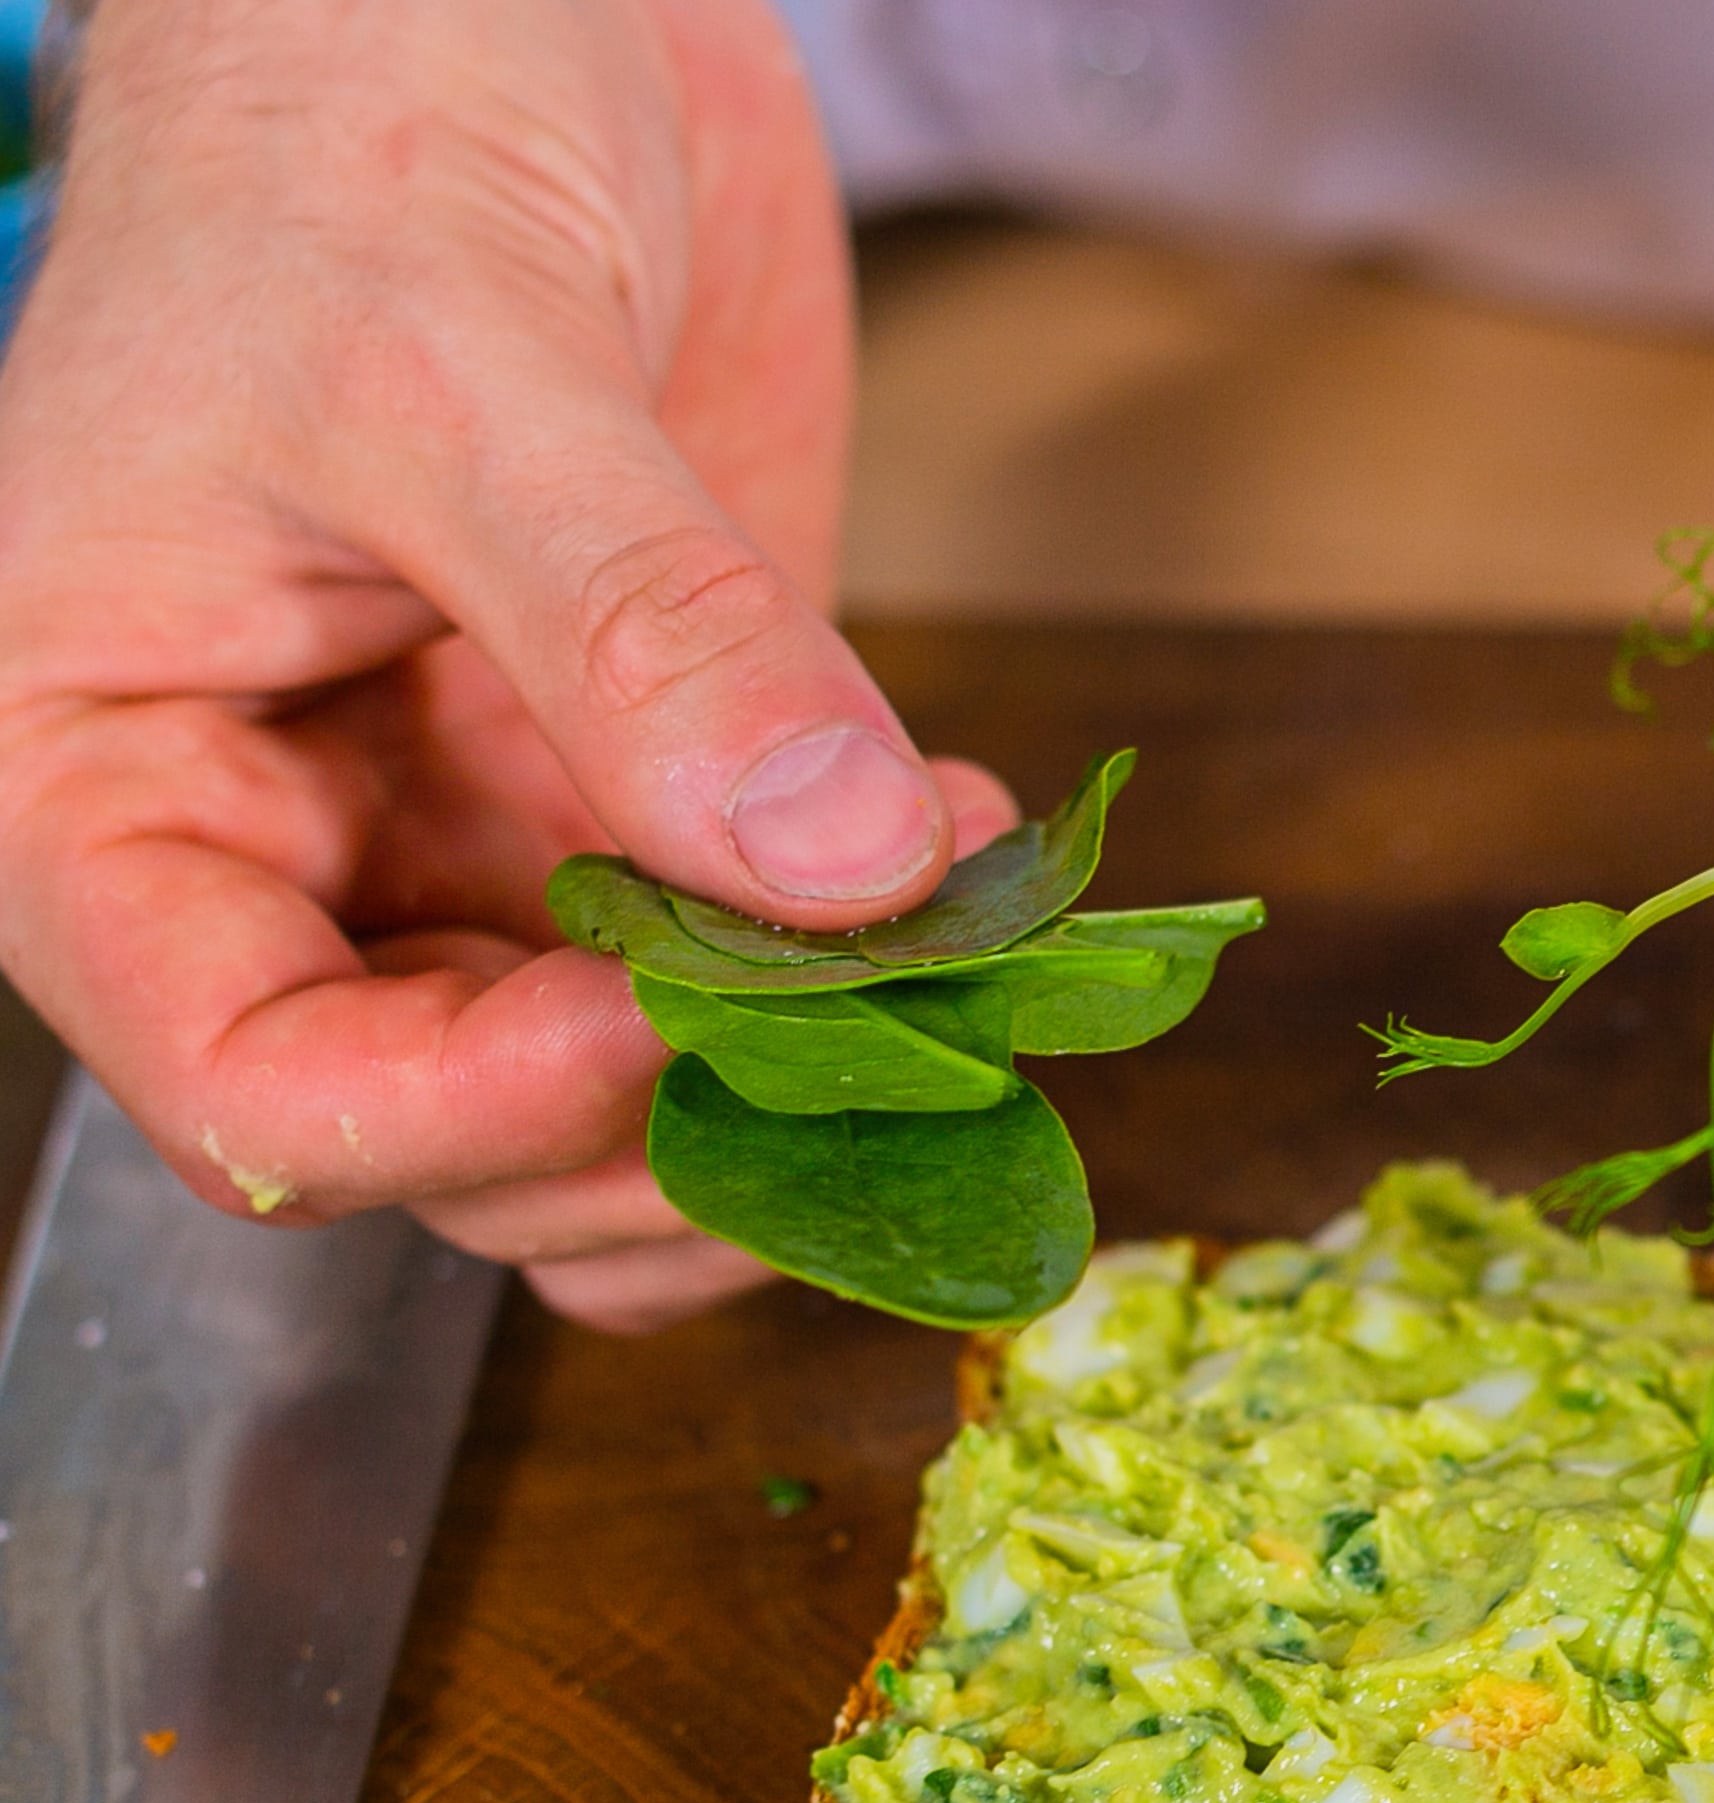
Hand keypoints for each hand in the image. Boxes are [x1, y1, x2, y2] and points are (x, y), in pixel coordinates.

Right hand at [0, 0, 1006, 1327]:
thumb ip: (641, 629)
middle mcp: (282, 842)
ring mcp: (475, 825)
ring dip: (804, 1087)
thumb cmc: (348, 111)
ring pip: (624, 1103)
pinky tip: (968, 855)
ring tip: (947, 967)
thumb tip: (829, 865)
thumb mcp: (460, 363)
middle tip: (874, 1036)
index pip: (255, 1091)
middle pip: (462, 1142)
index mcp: (106, 773)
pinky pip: (753, 966)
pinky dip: (878, 964)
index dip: (468, 1120)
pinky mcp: (641, 782)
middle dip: (670, 1133)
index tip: (666, 1038)